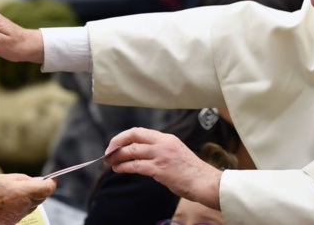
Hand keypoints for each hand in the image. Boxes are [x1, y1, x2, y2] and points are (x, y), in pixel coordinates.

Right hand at [0, 174, 55, 224]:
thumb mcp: (3, 178)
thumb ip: (23, 180)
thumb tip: (38, 182)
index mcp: (22, 193)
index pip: (47, 189)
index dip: (51, 183)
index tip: (50, 179)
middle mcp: (22, 208)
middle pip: (40, 198)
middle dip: (38, 190)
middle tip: (29, 183)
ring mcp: (16, 218)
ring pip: (31, 206)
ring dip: (28, 199)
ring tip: (12, 192)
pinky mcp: (10, 224)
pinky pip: (21, 214)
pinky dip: (19, 207)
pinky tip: (6, 202)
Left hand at [104, 128, 221, 210]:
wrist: (205, 182)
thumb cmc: (191, 171)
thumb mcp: (176, 152)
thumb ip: (159, 150)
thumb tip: (140, 153)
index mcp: (167, 138)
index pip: (139, 131)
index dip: (123, 137)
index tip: (115, 144)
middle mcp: (163, 143)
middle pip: (132, 138)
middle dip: (116, 145)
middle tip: (108, 153)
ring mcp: (161, 156)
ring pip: (131, 151)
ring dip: (117, 157)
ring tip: (110, 163)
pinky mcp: (160, 169)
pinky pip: (135, 166)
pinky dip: (123, 167)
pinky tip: (118, 169)